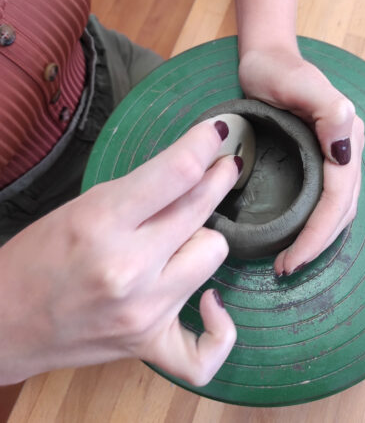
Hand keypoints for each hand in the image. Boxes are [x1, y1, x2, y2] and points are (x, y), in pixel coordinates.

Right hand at [0, 120, 239, 385]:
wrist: (6, 321)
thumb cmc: (39, 256)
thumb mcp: (85, 207)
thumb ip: (140, 193)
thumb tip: (192, 174)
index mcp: (101, 222)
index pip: (177, 172)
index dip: (205, 143)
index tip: (218, 132)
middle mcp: (128, 268)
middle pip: (201, 209)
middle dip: (218, 178)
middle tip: (223, 166)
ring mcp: (144, 311)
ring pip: (214, 253)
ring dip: (205, 239)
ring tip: (185, 238)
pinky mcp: (149, 344)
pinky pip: (208, 350)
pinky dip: (219, 328)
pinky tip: (211, 303)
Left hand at [239, 48, 364, 275]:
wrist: (268, 59)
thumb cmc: (276, 71)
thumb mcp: (298, 85)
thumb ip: (328, 110)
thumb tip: (346, 148)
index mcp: (345, 138)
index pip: (338, 198)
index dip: (318, 233)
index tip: (291, 259)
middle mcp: (346, 150)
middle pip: (341, 209)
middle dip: (317, 243)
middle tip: (286, 269)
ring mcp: (335, 155)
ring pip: (336, 209)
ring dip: (318, 239)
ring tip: (291, 260)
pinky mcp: (320, 159)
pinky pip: (325, 199)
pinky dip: (315, 224)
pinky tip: (298, 235)